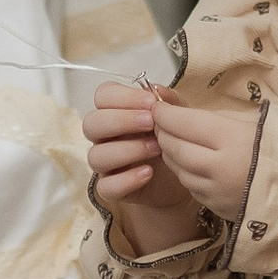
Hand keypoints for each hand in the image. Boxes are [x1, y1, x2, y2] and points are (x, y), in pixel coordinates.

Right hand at [84, 81, 204, 253]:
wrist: (185, 175)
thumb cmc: (174, 139)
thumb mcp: (178, 117)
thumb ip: (169, 102)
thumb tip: (158, 90)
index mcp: (116, 111)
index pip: (103, 96)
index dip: (123, 97)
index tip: (151, 102)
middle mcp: (105, 136)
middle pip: (91, 123)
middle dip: (121, 121)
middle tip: (150, 123)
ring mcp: (105, 163)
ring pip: (96, 155)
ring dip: (127, 150)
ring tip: (157, 149)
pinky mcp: (111, 188)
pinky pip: (105, 187)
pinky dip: (125, 180)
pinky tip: (147, 173)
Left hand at [151, 95, 260, 225]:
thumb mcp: (256, 120)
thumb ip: (216, 114)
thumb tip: (179, 106)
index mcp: (231, 139)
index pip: (182, 122)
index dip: (164, 112)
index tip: (157, 105)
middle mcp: (218, 168)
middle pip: (173, 146)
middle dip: (162, 131)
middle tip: (161, 120)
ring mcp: (216, 192)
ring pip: (178, 169)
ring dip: (171, 152)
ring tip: (174, 139)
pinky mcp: (217, 208)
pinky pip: (191, 186)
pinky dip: (185, 171)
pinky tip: (192, 161)